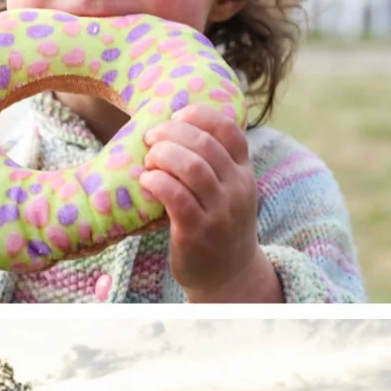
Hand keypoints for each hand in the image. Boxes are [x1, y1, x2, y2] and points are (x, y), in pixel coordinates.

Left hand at [140, 104, 277, 300]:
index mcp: (244, 172)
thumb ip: (214, 163)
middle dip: (172, 133)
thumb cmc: (219, 225)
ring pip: (193, 167)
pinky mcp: (197, 231)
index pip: (230, 131)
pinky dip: (158, 182)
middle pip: (205, 145)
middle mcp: (236, 188)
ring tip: (149, 159)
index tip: (175, 115)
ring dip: (163, 155)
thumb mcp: (228, 190)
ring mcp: (220, 211)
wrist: (229, 274)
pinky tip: (146, 181)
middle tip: (151, 137)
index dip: (200, 116)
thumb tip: (175, 127)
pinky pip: (177, 198)